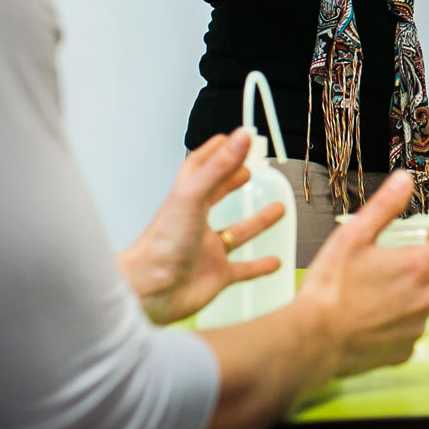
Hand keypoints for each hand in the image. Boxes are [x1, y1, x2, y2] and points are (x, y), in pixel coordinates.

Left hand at [118, 131, 288, 325]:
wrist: (149, 291)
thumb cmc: (161, 245)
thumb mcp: (193, 197)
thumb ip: (219, 167)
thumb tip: (242, 136)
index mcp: (186, 200)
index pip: (199, 168)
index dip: (215, 152)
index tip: (232, 139)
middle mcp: (195, 223)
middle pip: (216, 196)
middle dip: (232, 182)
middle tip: (251, 171)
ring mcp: (207, 250)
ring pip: (236, 233)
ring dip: (257, 222)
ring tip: (278, 209)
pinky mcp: (216, 275)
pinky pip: (243, 269)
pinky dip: (260, 266)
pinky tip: (274, 262)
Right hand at [294, 171, 428, 377]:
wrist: (312, 339)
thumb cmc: (330, 288)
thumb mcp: (353, 235)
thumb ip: (384, 206)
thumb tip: (405, 180)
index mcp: (417, 268)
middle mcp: (424, 300)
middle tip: (413, 260)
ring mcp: (415, 328)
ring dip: (419, 293)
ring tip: (384, 289)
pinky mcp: (403, 351)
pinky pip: (412, 332)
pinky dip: (401, 322)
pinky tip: (375, 317)